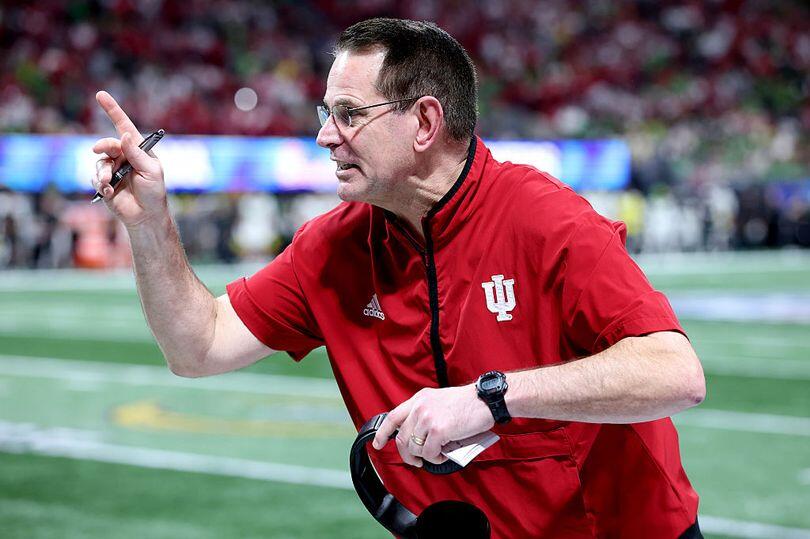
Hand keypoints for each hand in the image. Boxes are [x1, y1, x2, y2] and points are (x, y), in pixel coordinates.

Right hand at [92, 91, 166, 227]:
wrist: (146, 216)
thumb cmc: (154, 193)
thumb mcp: (151, 171)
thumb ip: (136, 154)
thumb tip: (125, 135)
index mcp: (137, 150)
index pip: (124, 126)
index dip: (112, 110)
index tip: (100, 95)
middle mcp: (123, 157)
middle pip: (107, 144)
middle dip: (103, 146)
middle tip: (99, 149)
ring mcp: (113, 170)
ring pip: (99, 163)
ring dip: (103, 172)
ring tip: (109, 183)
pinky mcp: (104, 184)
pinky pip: (95, 178)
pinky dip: (101, 184)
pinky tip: (109, 192)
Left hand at [372, 385, 494, 466]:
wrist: (486, 400)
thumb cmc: (469, 403)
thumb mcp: (440, 401)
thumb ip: (426, 413)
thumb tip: (420, 438)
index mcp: (420, 398)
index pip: (393, 416)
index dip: (383, 432)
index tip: (377, 443)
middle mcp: (420, 407)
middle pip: (402, 437)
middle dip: (407, 454)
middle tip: (416, 461)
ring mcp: (427, 418)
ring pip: (414, 448)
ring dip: (423, 457)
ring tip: (436, 454)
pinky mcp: (438, 430)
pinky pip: (428, 453)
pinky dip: (435, 459)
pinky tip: (443, 454)